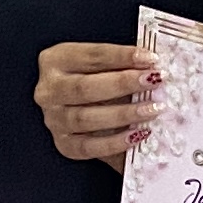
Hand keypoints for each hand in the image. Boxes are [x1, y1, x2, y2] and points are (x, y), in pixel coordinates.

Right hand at [35, 41, 158, 163]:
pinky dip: (115, 142)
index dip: (122, 56)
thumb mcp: (104, 65)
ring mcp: (54, 119)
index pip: (91, 56)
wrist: (85, 110)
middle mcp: (48, 91)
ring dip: (124, 113)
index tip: (150, 59)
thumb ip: (122, 64)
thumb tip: (153, 65)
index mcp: (55, 61)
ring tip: (153, 108)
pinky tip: (138, 135)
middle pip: (84, 87)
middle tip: (153, 81)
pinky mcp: (64, 144)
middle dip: (123, 84)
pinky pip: (88, 147)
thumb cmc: (98, 81)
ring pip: (86, 118)